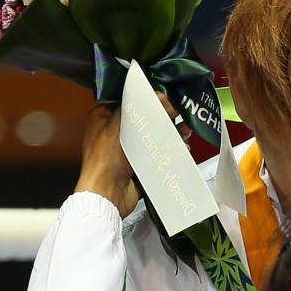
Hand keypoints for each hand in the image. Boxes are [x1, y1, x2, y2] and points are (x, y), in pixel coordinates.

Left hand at [75, 94, 191, 218]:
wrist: (107, 194)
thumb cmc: (106, 158)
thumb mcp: (119, 123)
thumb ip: (137, 105)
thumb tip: (158, 96)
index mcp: (104, 117)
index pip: (129, 100)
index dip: (148, 96)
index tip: (166, 97)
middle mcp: (116, 132)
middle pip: (145, 118)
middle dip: (164, 116)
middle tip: (179, 114)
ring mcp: (128, 150)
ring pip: (154, 136)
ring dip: (170, 133)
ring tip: (185, 131)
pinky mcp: (140, 165)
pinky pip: (158, 154)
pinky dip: (170, 151)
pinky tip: (181, 147)